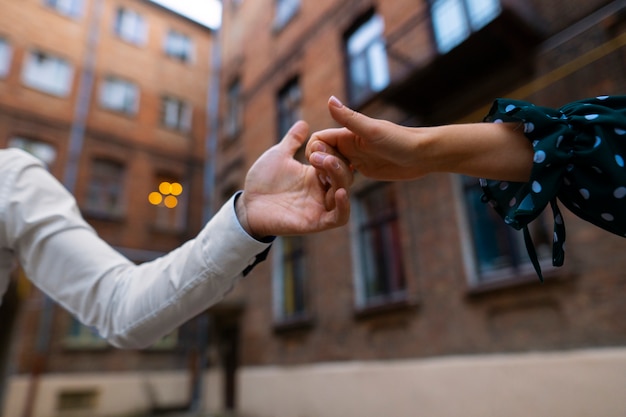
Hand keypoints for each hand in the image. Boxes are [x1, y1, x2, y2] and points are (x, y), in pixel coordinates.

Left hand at [237, 121, 352, 238]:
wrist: (248, 205)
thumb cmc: (262, 181)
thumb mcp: (279, 156)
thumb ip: (292, 141)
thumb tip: (303, 123)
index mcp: (316, 174)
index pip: (338, 160)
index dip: (332, 149)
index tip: (316, 140)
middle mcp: (322, 190)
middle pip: (345, 175)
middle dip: (335, 160)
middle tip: (316, 153)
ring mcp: (320, 206)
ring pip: (344, 192)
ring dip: (339, 175)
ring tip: (326, 162)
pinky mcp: (316, 222)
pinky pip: (339, 218)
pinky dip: (344, 206)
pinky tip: (340, 192)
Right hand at [307, 96, 533, 181]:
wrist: (424, 155)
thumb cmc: (401, 140)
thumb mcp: (372, 131)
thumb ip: (350, 118)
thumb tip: (330, 100)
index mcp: (347, 133)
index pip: (318, 139)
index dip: (315, 152)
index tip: (325, 163)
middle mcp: (349, 144)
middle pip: (322, 155)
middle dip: (323, 168)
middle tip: (339, 177)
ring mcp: (356, 157)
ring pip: (331, 166)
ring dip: (331, 176)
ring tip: (345, 184)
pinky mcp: (364, 169)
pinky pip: (344, 176)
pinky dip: (340, 182)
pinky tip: (347, 189)